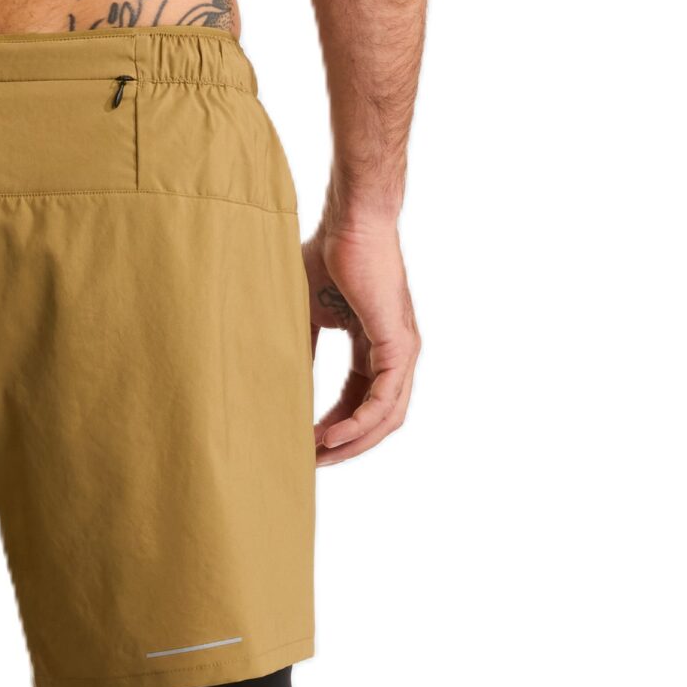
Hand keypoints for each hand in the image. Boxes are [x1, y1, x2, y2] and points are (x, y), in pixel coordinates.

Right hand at [305, 216, 420, 467]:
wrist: (348, 222)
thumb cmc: (325, 257)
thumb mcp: (306, 317)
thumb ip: (302, 354)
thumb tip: (283, 390)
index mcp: (376, 346)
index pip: (361, 402)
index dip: (335, 429)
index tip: (305, 446)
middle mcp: (396, 352)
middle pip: (378, 419)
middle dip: (345, 446)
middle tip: (311, 464)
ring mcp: (402, 350)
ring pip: (386, 417)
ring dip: (353, 443)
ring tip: (319, 456)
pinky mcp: (399, 344)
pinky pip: (383, 400)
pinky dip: (359, 424)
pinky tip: (332, 436)